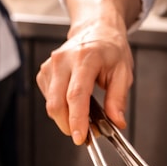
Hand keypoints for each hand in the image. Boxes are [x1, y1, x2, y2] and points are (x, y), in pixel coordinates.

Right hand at [36, 0, 141, 144]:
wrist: (96, 29)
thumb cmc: (109, 48)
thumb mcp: (123, 72)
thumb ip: (118, 99)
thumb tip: (116, 121)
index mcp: (85, 58)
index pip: (76, 95)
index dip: (76, 119)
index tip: (80, 136)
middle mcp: (63, 60)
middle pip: (56, 103)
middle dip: (68, 125)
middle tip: (84, 134)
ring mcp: (50, 65)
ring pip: (51, 104)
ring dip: (65, 118)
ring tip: (83, 117)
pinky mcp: (44, 72)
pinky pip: (48, 98)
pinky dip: (60, 107)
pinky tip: (73, 102)